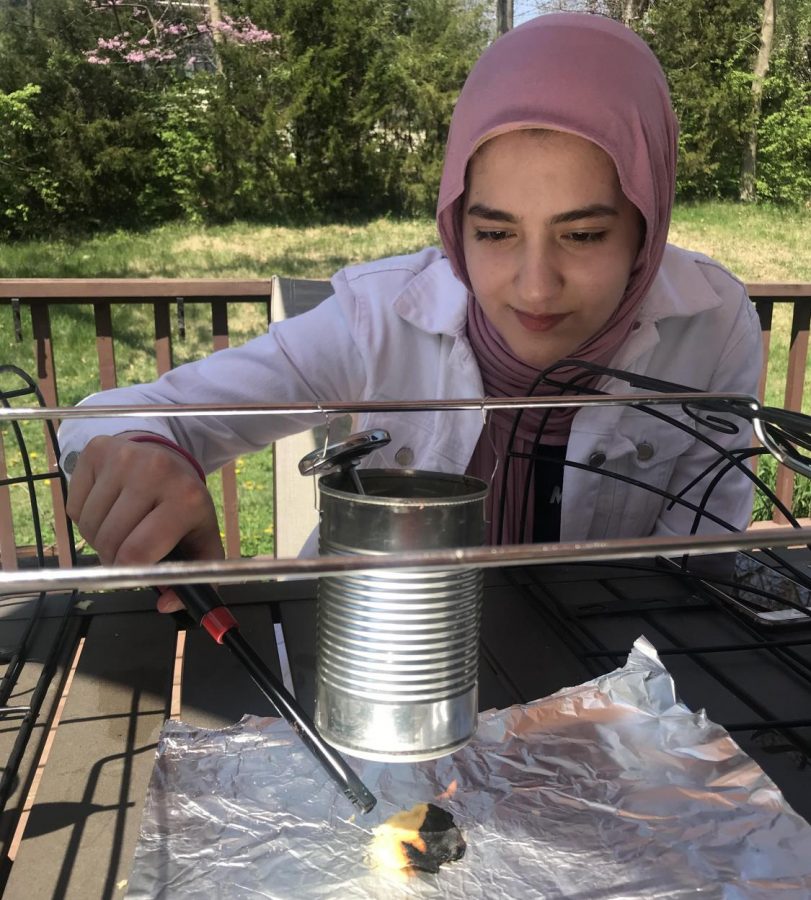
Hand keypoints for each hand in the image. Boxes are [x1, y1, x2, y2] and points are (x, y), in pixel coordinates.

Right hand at [65, 434, 224, 612]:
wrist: (168, 459)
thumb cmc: (184, 506)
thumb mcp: (202, 539)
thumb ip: (194, 578)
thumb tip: (165, 604)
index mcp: (186, 498)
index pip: (137, 553)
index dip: (128, 572)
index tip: (133, 571)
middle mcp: (155, 472)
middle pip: (109, 541)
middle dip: (113, 557)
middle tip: (128, 550)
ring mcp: (123, 457)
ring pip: (88, 526)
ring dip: (98, 537)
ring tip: (122, 526)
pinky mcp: (97, 450)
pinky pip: (74, 506)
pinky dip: (85, 516)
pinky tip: (109, 505)